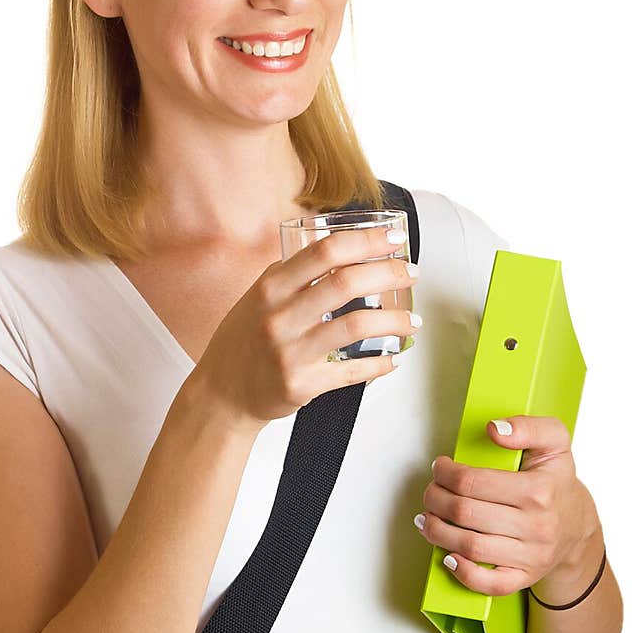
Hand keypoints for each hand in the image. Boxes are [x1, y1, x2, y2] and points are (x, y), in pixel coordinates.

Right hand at [194, 223, 420, 430]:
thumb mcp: (256, 298)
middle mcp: (278, 317)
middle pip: (346, 283)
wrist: (220, 394)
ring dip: (394, 321)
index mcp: (270, 287)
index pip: (325, 251)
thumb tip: (339, 250)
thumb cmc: (242, 342)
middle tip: (410, 273)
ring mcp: (289, 352)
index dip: (367, 240)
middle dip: (389, 273)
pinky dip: (379, 364)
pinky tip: (392, 358)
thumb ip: (291, 275)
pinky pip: (351, 372)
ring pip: (356, 326)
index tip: (394, 238)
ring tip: (411, 320)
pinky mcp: (300, 385)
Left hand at [413, 415, 601, 596]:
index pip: (472, 481)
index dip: (445, 473)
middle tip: (430, 491)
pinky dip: (463, 573)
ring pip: (470, 547)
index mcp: (538, 490)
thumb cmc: (556, 481)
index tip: (440, 467)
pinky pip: (490, 584)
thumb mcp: (554, 442)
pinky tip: (448, 556)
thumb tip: (495, 429)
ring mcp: (531, 556)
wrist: (577, 525)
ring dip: (437, 532)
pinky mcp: (525, 577)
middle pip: (465, 513)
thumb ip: (527, 426)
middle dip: (435, 499)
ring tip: (427, 518)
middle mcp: (536, 526)